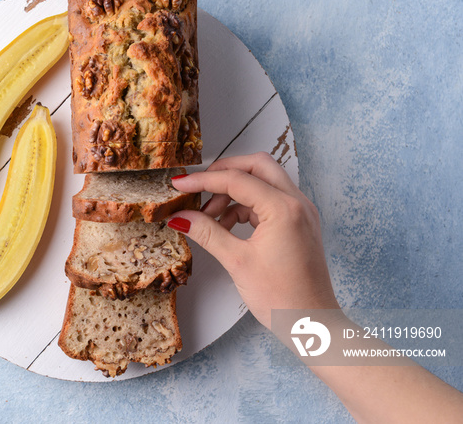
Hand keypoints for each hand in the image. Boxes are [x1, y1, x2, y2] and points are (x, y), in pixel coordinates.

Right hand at [168, 152, 339, 328]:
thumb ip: (207, 233)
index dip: (203, 180)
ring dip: (234, 192)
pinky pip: (269, 200)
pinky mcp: (298, 223)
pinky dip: (246, 206)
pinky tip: (227, 227)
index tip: (180, 184)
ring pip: (263, 181)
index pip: (237, 179)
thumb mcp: (237, 262)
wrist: (311, 324)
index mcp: (285, 209)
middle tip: (198, 189)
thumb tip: (180, 217)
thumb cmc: (282, 299)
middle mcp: (297, 203)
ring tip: (210, 218)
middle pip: (257, 166)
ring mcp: (301, 212)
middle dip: (224, 173)